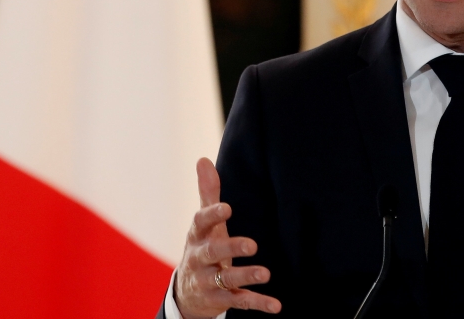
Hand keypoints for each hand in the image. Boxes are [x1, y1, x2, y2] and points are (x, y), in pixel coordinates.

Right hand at [175, 158, 281, 317]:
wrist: (187, 294)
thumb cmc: (203, 247)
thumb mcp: (204, 224)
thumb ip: (208, 194)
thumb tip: (203, 159)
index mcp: (197, 237)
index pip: (200, 224)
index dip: (212, 216)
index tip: (227, 207)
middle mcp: (200, 260)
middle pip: (213, 253)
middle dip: (230, 249)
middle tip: (252, 245)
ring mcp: (209, 282)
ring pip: (226, 280)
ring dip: (246, 276)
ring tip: (266, 273)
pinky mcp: (221, 300)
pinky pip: (240, 303)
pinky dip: (258, 304)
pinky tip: (276, 306)